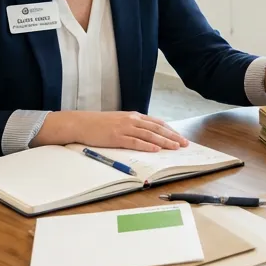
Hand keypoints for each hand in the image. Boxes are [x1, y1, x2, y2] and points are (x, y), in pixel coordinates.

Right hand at [36, 110, 189, 151]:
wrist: (81, 123)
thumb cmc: (99, 123)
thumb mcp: (120, 120)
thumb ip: (133, 125)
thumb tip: (147, 134)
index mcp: (134, 116)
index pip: (157, 122)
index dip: (170, 130)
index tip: (180, 136)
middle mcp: (132, 120)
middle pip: (157, 128)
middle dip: (172, 136)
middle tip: (184, 144)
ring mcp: (124, 128)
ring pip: (149, 135)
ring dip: (164, 141)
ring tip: (175, 147)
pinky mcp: (116, 137)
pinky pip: (135, 142)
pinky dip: (147, 145)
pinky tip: (156, 149)